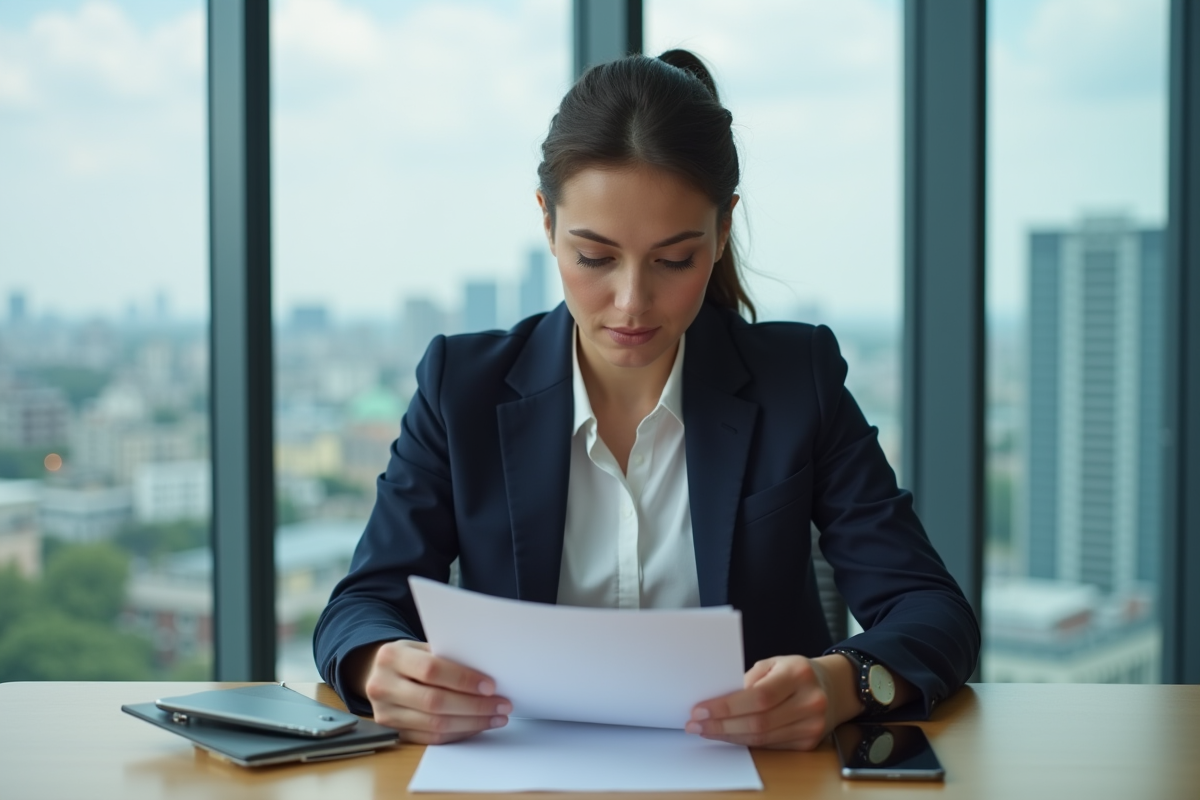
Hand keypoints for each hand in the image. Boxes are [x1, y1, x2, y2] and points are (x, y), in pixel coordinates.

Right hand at [361, 640, 511, 743]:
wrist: (378, 673)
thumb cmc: (409, 658)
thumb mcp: (421, 647)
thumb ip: (447, 656)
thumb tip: (486, 674)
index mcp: (391, 657)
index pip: (431, 670)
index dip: (463, 680)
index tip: (490, 686)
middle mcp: (382, 686)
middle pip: (434, 702)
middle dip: (474, 705)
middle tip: (502, 705)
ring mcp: (385, 713)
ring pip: (435, 724)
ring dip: (471, 723)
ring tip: (495, 717)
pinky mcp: (393, 731)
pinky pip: (431, 738)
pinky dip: (458, 733)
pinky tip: (476, 726)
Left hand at [686, 655, 859, 749]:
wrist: (833, 687)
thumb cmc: (795, 672)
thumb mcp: (774, 663)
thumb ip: (748, 680)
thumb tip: (717, 701)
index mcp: (799, 675)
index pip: (759, 697)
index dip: (727, 707)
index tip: (701, 709)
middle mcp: (810, 701)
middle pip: (759, 722)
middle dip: (722, 725)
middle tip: (696, 724)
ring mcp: (812, 725)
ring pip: (762, 739)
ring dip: (729, 737)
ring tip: (706, 730)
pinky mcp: (809, 743)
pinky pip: (770, 746)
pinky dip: (746, 742)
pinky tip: (729, 736)